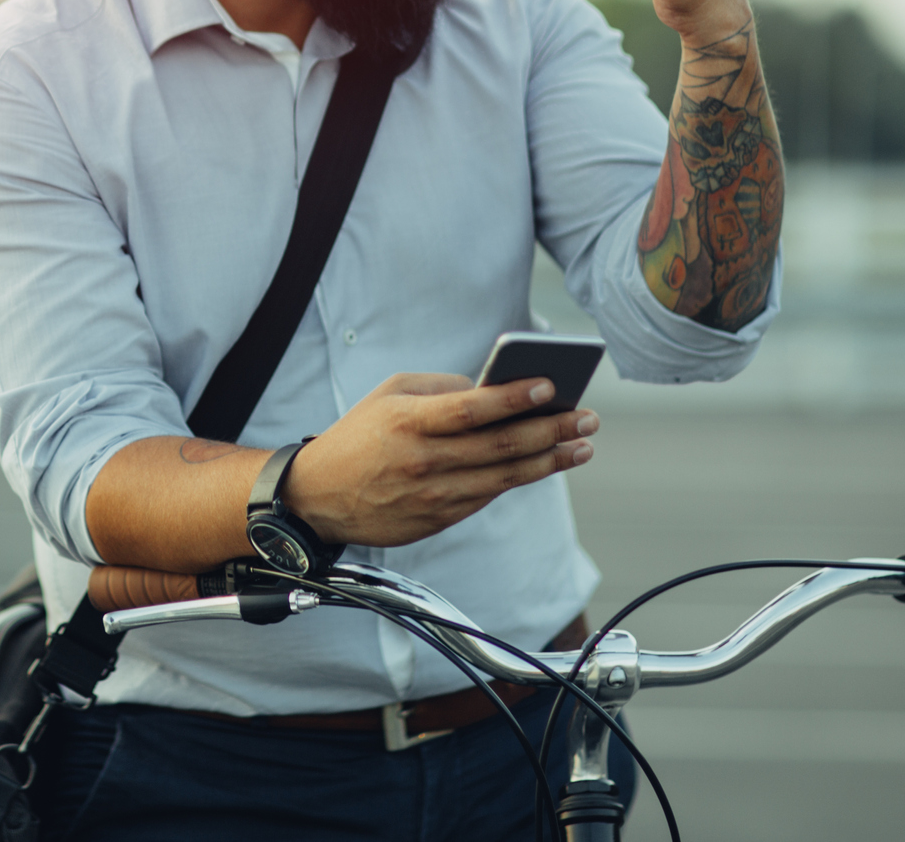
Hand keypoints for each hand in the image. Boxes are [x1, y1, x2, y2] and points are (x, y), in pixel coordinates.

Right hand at [283, 372, 596, 547]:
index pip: (471, 410)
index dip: (513, 398)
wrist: (319, 497)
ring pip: (505, 477)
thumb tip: (491, 389)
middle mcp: (424, 461)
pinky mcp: (439, 519)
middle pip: (500, 446)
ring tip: (582, 445)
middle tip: (586, 418)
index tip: (550, 386)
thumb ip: (439, 387)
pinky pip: (488, 496)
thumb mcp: (388, 395)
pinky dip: (519, 478)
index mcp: (408, 423)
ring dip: (550, 460)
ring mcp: (434, 495)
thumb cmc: (358, 437)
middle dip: (551, 430)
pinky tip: (544, 464)